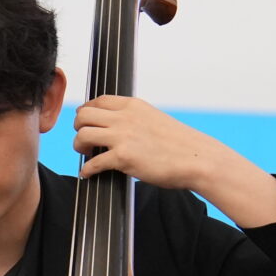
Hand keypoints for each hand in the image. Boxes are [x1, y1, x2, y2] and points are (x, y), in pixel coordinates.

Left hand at [72, 96, 275, 227]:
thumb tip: (116, 126)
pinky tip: (88, 174)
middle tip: (84, 140)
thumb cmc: (178, 143)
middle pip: (83, 115)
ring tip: (86, 155)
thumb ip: (132, 118)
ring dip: (79, 146)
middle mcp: (124, 117)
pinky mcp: (123, 157)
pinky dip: (86, 170)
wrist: (196, 158)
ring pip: (83, 135)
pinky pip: (93, 163)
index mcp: (132, 105)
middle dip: (78, 128)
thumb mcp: (153, 118)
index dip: (86, 113)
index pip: (97, 101)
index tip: (85, 123)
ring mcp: (123, 136)